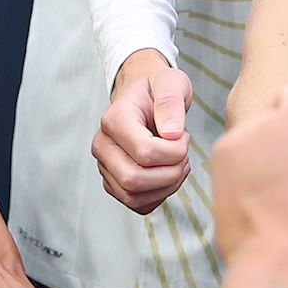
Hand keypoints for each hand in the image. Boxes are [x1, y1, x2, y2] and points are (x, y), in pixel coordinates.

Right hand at [94, 49, 194, 213]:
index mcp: (114, 120)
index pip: (144, 152)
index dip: (175, 151)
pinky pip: (138, 204)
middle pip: (135, 180)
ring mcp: (106, 167)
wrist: (145, 100)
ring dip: (167, 186)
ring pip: (135, 197)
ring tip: (178, 163)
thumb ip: (172, 102)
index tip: (183, 135)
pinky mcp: (114, 184)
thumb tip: (172, 134)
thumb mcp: (171, 83)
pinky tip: (168, 174)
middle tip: (184, 154)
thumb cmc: (158, 90)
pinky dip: (160, 195)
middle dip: (171, 173)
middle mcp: (103, 146)